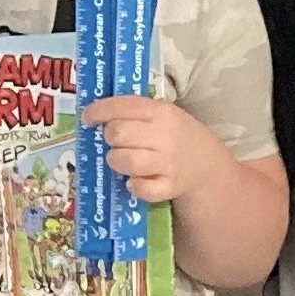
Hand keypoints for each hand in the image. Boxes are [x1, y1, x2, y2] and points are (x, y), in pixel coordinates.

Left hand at [83, 94, 227, 204]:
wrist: (206, 163)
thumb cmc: (175, 135)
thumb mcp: (162, 114)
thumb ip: (133, 113)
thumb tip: (94, 115)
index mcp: (160, 112)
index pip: (122, 106)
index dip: (98, 111)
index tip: (88, 117)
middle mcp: (163, 135)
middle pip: (118, 133)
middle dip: (109, 137)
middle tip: (114, 141)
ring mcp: (167, 163)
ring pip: (125, 160)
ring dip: (116, 161)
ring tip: (121, 160)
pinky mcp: (169, 186)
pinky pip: (142, 189)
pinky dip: (134, 186)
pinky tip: (134, 181)